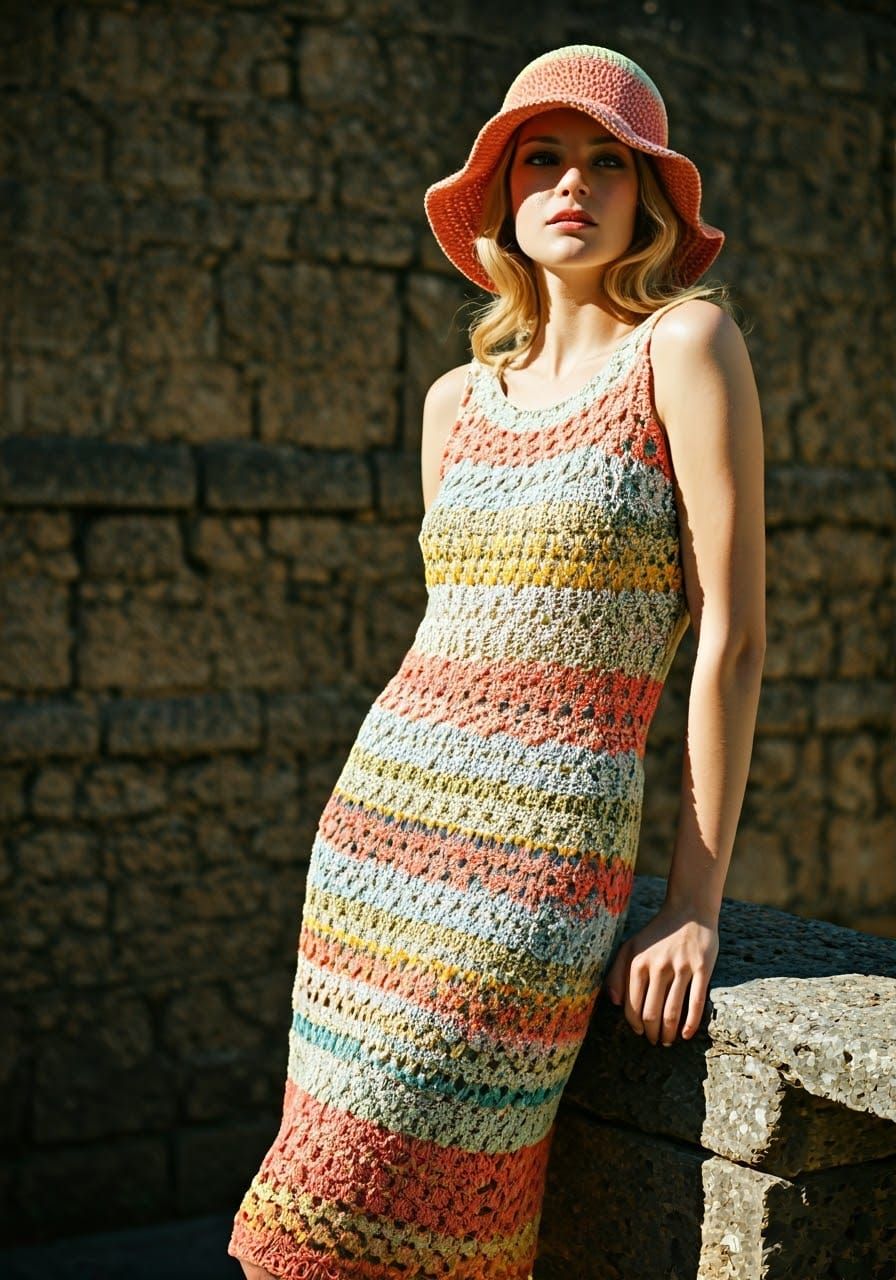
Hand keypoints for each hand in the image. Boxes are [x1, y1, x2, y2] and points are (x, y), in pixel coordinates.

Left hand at [602, 901, 718, 1045]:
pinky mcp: (702, 968)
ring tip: (669, 1042)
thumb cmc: (657, 933)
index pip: (632, 1005)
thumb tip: (613, 1002)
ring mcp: (681, 967)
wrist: (689, 911)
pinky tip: (687, 1035)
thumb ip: (616, 973)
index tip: (639, 1032)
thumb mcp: (630, 947)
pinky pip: (696, 1002)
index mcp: (637, 963)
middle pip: (651, 1013)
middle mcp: (657, 966)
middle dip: (652, 1033)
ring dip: (669, 1033)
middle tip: (655, 1041)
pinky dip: (691, 1023)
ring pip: (672, 1012)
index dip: (635, 1024)